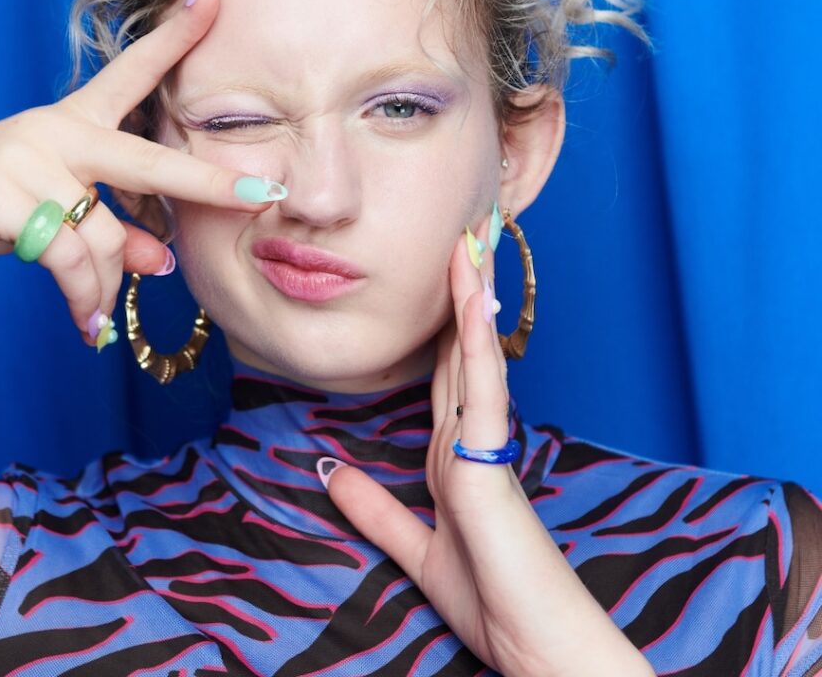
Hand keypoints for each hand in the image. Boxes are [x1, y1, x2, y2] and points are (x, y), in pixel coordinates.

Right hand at [0, 0, 282, 337]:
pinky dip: (82, 296)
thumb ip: (108, 226)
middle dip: (207, 183)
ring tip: (97, 314)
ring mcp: (27, 156)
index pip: (132, 71)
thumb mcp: (51, 213)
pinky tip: (85, 324)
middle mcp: (55, 129)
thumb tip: (160, 258)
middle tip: (261, 197)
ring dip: (108, 285)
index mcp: (71, 121)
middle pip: (147, 161)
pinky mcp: (0, 192)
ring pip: (104, 234)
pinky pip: (67, 257)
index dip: (176, 34)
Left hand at [325, 217, 652, 676]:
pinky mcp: (489, 461)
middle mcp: (470, 437)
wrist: (535, 646)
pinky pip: (482, 391)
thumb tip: (330, 473)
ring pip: (474, 355)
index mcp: (453, 453)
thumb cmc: (492, 600)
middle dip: (462, 290)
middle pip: (461, 349)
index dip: (442, 323)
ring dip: (470, 296)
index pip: (444, 371)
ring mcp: (483, 444)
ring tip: (470, 239)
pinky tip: (472, 303)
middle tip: (465, 231)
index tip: (442, 276)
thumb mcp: (412, 548)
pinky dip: (477, 344)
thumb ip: (374, 509)